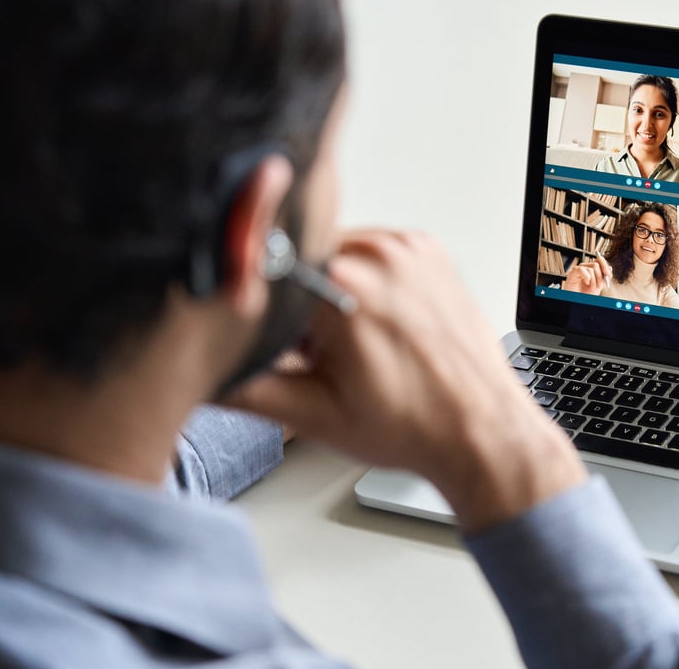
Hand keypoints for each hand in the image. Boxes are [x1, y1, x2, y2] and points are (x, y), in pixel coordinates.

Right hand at [223, 229, 585, 531]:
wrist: (480, 430)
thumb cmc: (414, 426)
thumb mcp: (312, 415)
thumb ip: (244, 387)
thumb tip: (198, 372)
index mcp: (343, 287)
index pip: (266, 269)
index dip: (261, 308)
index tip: (279, 340)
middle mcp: (379, 255)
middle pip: (301, 259)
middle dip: (300, 302)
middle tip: (326, 353)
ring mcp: (409, 248)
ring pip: (337, 251)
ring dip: (334, 288)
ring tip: (361, 342)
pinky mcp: (430, 250)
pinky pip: (376, 252)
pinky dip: (369, 281)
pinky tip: (385, 324)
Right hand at [562, 254, 611, 294]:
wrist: (578, 299)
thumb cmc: (586, 293)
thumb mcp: (599, 285)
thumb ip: (604, 277)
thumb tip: (610, 269)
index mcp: (592, 269)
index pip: (600, 260)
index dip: (605, 266)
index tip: (608, 274)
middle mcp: (585, 267)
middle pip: (596, 264)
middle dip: (600, 277)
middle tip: (599, 286)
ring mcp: (579, 269)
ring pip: (591, 269)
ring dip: (593, 281)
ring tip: (591, 287)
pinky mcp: (573, 272)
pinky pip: (582, 270)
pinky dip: (586, 277)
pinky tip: (586, 282)